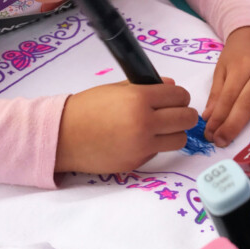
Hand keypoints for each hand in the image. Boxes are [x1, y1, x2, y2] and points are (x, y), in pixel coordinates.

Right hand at [55, 78, 197, 173]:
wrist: (62, 136)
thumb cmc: (87, 107)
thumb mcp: (116, 88)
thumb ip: (147, 86)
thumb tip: (172, 87)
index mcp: (139, 98)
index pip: (180, 95)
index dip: (179, 96)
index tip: (174, 98)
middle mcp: (145, 123)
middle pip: (187, 119)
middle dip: (183, 114)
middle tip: (173, 113)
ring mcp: (142, 145)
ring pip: (179, 139)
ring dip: (174, 133)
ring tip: (160, 128)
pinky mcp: (137, 162)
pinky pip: (159, 152)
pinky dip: (155, 146)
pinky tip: (139, 139)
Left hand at [202, 27, 249, 146]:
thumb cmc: (237, 54)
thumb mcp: (222, 68)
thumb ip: (217, 93)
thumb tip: (209, 118)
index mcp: (241, 66)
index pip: (228, 97)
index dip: (219, 118)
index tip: (211, 135)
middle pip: (248, 101)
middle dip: (235, 125)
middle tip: (224, 143)